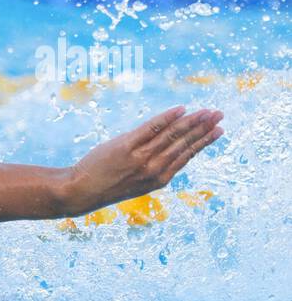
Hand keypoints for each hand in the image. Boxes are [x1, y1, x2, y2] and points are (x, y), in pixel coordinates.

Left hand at [61, 106, 223, 214]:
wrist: (81, 191)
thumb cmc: (108, 185)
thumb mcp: (136, 182)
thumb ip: (154, 167)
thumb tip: (168, 149)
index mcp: (159, 180)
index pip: (187, 156)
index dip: (204, 142)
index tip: (219, 131)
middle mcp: (153, 169)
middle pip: (184, 144)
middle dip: (204, 128)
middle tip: (219, 115)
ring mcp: (140, 157)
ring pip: (172, 135)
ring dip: (192, 121)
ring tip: (207, 111)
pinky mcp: (126, 147)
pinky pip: (151, 129)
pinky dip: (167, 118)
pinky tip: (181, 109)